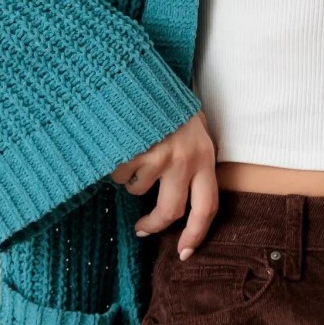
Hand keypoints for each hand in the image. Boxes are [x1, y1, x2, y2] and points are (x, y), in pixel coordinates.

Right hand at [107, 110, 218, 258]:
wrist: (140, 72)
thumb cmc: (167, 102)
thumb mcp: (192, 127)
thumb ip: (194, 159)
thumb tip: (186, 199)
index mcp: (205, 156)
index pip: (207, 207)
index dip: (196, 234)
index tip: (185, 252)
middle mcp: (185, 159)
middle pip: (171, 211)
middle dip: (153, 225)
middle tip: (142, 230)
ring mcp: (157, 155)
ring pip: (139, 190)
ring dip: (131, 179)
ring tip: (132, 153)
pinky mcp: (132, 150)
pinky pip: (120, 174)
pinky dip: (115, 164)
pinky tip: (119, 143)